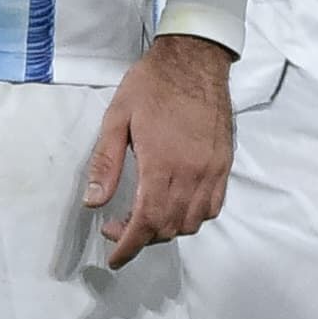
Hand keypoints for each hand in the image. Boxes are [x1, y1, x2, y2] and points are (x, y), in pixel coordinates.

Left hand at [82, 33, 233, 266]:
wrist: (195, 60)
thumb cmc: (152, 84)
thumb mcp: (116, 118)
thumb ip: (105, 164)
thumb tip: (93, 202)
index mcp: (162, 164)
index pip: (147, 222)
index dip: (128, 247)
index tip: (114, 258)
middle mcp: (193, 173)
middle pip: (169, 227)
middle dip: (141, 237)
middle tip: (117, 226)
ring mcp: (213, 170)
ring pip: (192, 222)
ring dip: (166, 229)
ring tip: (143, 217)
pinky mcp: (224, 164)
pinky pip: (213, 206)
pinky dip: (192, 217)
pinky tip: (174, 206)